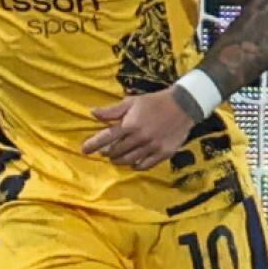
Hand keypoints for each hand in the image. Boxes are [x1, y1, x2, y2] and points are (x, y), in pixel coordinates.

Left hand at [81, 89, 195, 169]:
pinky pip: (146, 165)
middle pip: (117, 151)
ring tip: (116, 159)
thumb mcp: (131, 102)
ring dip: (119, 161)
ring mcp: (152, 146)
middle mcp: (140, 137)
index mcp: (130, 124)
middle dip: (107, 153)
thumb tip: (93, 113)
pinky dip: (136, 166)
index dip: (93, 144)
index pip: (106, 137)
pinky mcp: (164, 153)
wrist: (183, 105)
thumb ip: (112, 111)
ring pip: (129, 160)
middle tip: (104, 152)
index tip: (84, 150)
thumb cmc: (154, 102)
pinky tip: (133, 163)